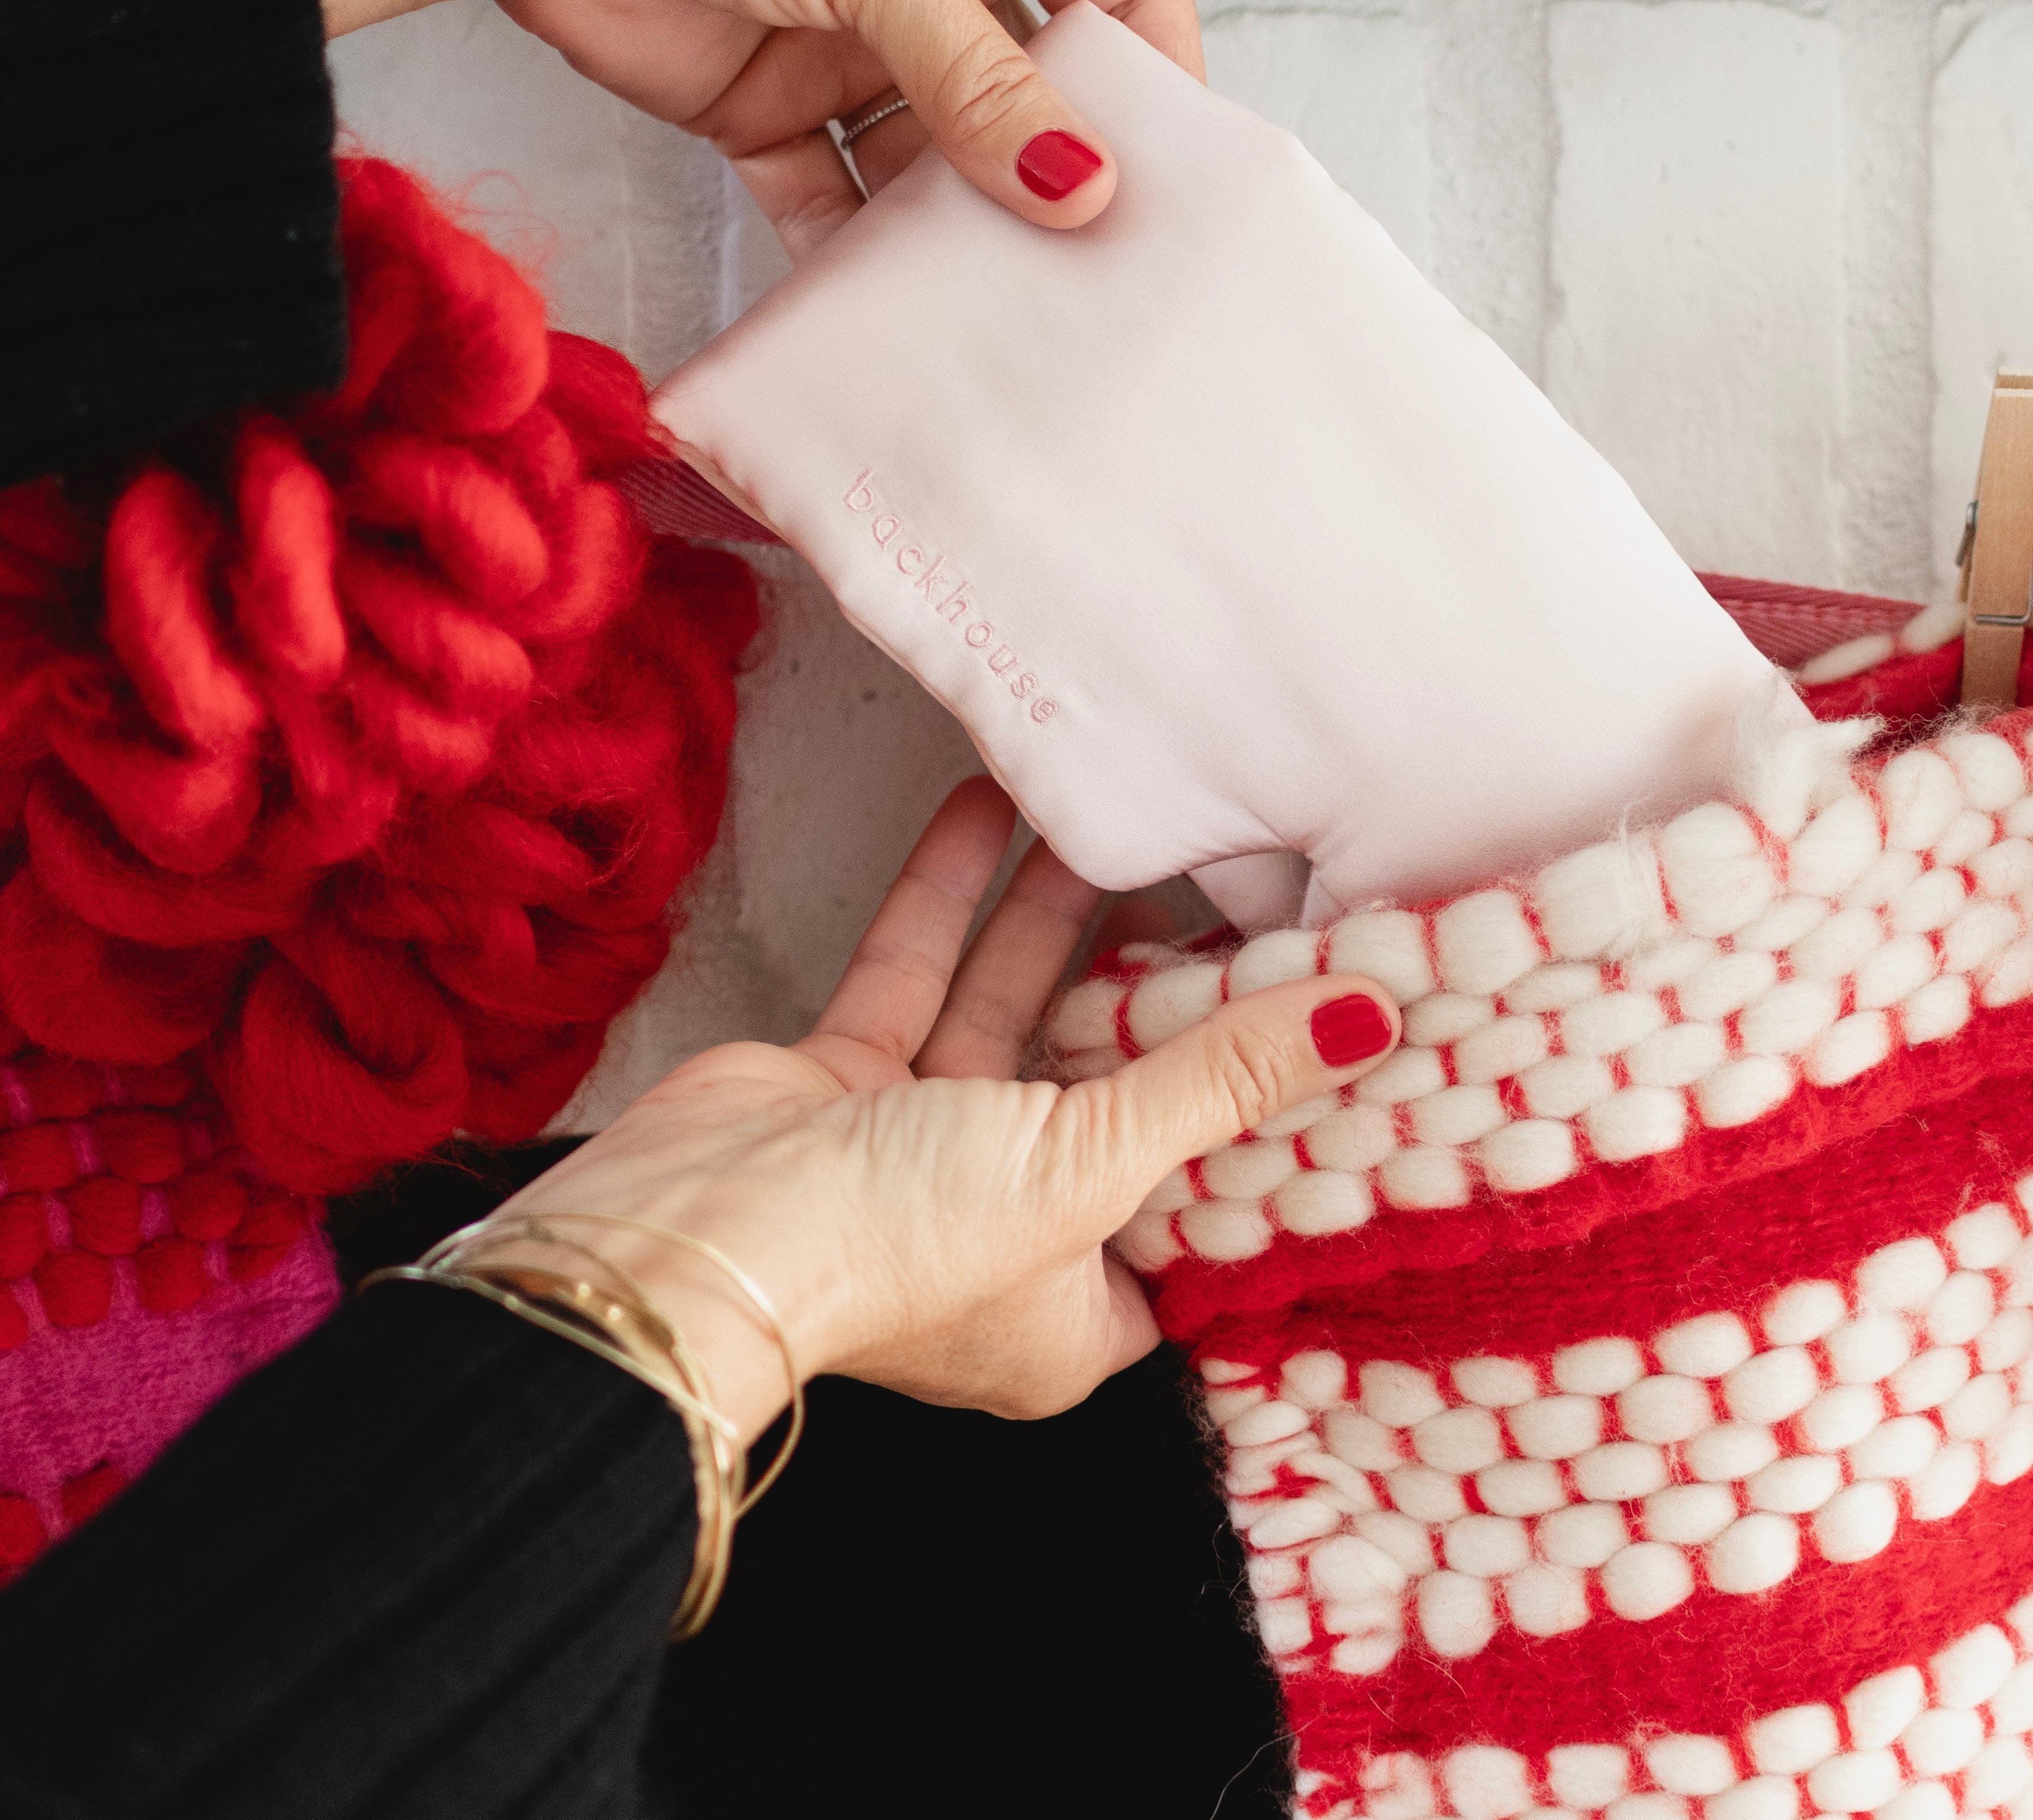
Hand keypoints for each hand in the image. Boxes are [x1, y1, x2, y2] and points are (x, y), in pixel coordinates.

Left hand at [282, 0, 1200, 247]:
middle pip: (1028, 92)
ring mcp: (850, 45)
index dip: (1148, 73)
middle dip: (1055, 176)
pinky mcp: (772, 113)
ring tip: (994, 307)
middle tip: (1090, 267)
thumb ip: (974, 75)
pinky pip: (837, 200)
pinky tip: (887, 305)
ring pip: (935, 162)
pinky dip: (857, 253)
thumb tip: (1078, 180)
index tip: (1168, 173)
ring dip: (957, 231)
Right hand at [491, 779, 1401, 1439]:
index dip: (1262, 1122)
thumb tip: (1366, 1021)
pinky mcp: (852, 1081)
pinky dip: (952, 900)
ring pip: (1014, 1016)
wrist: (686, 1239)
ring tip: (1119, 828)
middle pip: (1111, 1094)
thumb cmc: (892, 1249)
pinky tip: (992, 813)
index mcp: (1080, 1310)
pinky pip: (921, 977)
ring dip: (1055, 921)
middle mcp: (1010, 1232)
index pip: (1200, 1207)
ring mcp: (924, 1151)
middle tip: (1227, 896)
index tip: (1320, 1029)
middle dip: (1160, 995)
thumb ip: (1220, 1083)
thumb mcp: (1089, 1165)